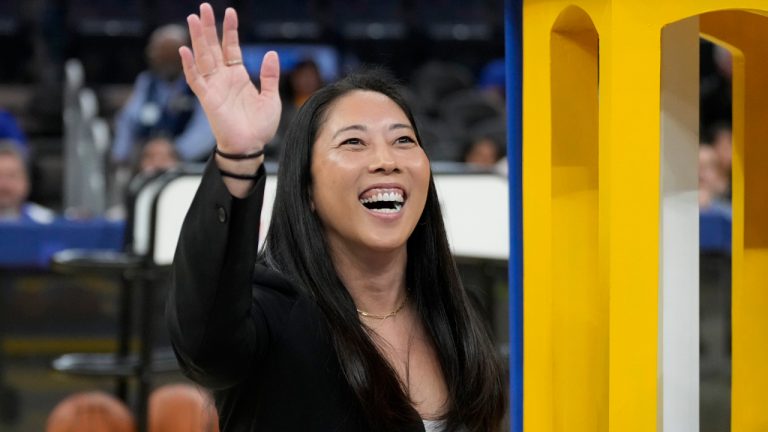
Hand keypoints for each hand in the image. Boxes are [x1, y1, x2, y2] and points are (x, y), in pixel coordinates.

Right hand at [180, 3, 280, 154]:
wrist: (251, 147)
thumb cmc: (260, 126)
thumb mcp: (270, 98)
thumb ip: (269, 76)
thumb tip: (270, 53)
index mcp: (238, 76)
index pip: (231, 47)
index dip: (230, 30)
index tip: (230, 12)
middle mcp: (223, 78)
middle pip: (213, 47)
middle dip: (209, 28)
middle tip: (204, 7)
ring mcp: (214, 87)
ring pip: (202, 57)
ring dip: (197, 39)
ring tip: (194, 18)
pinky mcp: (207, 99)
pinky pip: (195, 79)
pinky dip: (189, 66)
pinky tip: (185, 50)